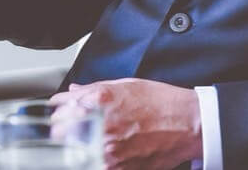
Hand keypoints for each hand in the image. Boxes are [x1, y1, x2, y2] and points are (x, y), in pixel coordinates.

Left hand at [50, 78, 202, 169]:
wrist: (189, 124)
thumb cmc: (162, 103)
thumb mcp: (126, 85)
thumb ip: (93, 89)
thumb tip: (73, 92)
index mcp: (100, 101)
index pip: (59, 109)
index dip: (58, 111)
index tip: (60, 113)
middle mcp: (101, 126)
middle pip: (60, 134)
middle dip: (63, 130)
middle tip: (72, 129)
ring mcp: (108, 151)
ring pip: (73, 154)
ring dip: (78, 148)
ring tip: (92, 142)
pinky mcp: (119, 168)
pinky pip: (94, 165)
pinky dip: (95, 160)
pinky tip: (105, 152)